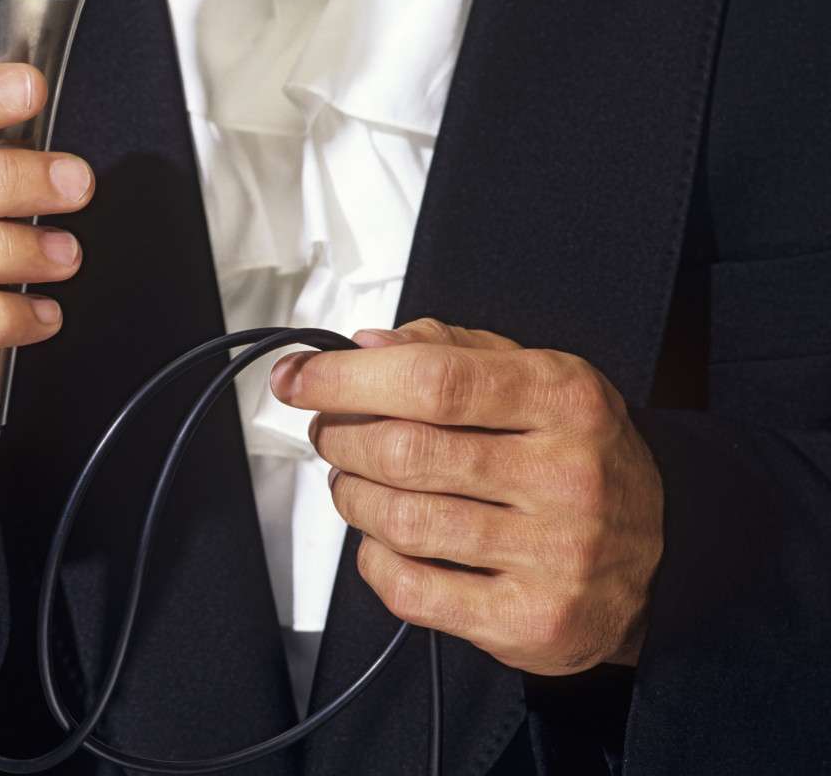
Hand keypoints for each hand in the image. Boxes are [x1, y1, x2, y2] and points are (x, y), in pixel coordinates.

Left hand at [269, 318, 663, 675]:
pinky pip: (411, 589)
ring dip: (351, 497)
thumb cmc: (577, 457)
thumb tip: (365, 346)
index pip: (432, 379)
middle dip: (340, 439)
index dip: (346, 379)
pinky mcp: (530, 618)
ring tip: (355, 484)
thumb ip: (449, 351)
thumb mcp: (535, 379)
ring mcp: (553, 554)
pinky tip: (386, 542)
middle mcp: (566, 475)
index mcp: (564, 399)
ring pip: (398, 521)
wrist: (663, 554)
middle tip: (331, 434)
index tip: (301, 378)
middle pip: (404, 452)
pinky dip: (374, 562)